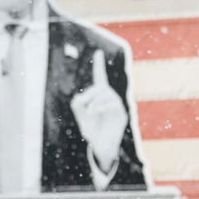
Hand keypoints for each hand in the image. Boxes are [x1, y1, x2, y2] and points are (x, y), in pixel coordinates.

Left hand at [70, 49, 126, 173]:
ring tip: (90, 112)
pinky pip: (111, 103)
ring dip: (95, 101)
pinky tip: (95, 112)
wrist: (101, 145)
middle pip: (100, 87)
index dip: (99, 65)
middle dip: (90, 95)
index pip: (100, 77)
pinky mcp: (121, 113)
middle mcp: (109, 97)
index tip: (98, 53)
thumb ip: (77, 102)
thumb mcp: (79, 114)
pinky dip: (101, 106)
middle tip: (85, 107)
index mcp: (99, 95)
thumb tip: (85, 97)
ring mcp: (116, 104)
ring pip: (106, 94)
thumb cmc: (90, 128)